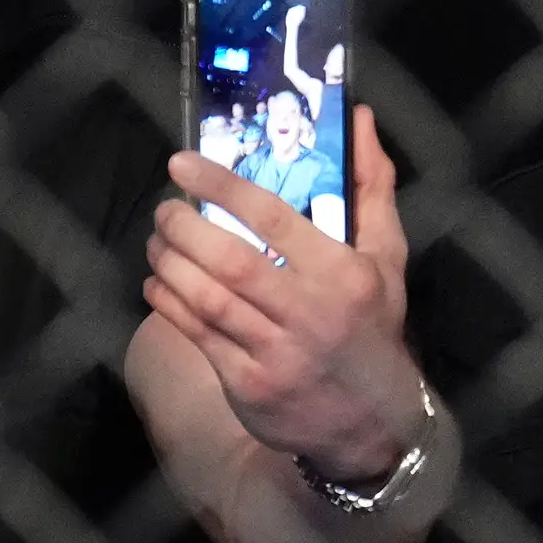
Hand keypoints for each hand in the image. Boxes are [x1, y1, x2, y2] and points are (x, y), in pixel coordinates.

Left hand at [146, 106, 424, 479]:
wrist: (374, 425)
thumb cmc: (373, 327)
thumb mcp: (386, 257)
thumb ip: (370, 185)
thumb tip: (358, 117)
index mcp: (342, 274)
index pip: (274, 217)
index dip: (222, 186)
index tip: (182, 163)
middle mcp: (309, 313)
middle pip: (231, 260)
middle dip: (183, 228)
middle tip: (164, 209)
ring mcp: (276, 354)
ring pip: (207, 299)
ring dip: (168, 264)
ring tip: (156, 242)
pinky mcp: (249, 387)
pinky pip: (197, 336)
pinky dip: (168, 304)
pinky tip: (158, 283)